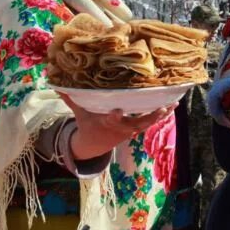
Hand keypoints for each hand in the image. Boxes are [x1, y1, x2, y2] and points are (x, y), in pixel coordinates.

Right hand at [58, 93, 176, 160]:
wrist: (95, 144)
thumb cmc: (88, 124)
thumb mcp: (79, 113)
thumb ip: (71, 99)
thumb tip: (55, 85)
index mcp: (106, 122)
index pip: (111, 120)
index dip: (116, 117)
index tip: (118, 111)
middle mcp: (121, 127)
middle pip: (136, 123)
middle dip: (148, 117)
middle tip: (159, 110)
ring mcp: (131, 129)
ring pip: (147, 123)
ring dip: (160, 115)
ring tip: (172, 105)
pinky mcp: (137, 128)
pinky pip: (151, 121)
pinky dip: (162, 114)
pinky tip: (174, 104)